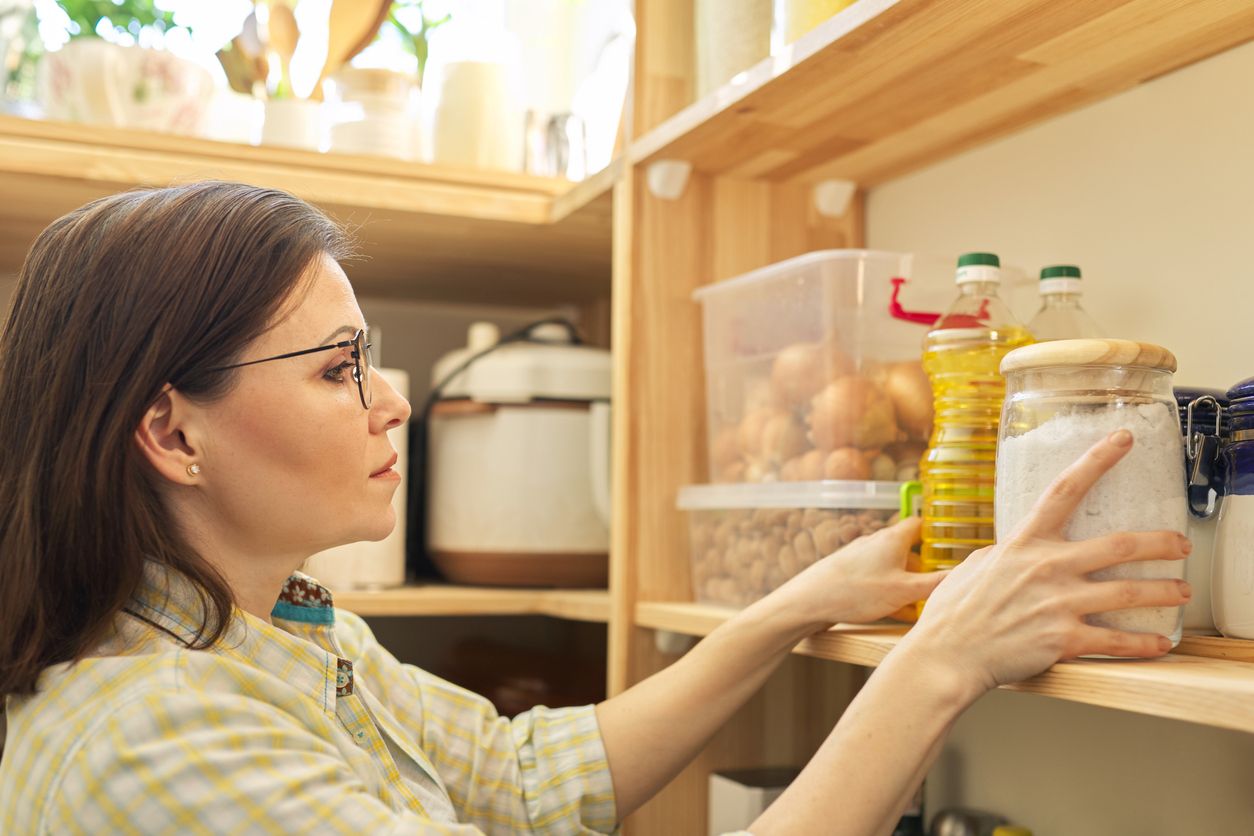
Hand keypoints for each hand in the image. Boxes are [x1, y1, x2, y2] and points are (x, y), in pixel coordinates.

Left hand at [766, 515, 947, 629]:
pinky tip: (894, 611)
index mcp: (892, 539)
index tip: (952, 544)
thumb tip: (963, 574)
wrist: (808, 601)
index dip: (937, 533)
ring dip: (907, 583)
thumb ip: (936, 583)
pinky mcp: (848, 573)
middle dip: (924, 566)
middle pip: (907, 549)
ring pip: (892, 567)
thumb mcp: (904, 591)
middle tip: (939, 582)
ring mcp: (860, 557)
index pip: (920, 525)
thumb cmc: (855, 591)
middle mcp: (875, 543)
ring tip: (919, 604)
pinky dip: (889, 592)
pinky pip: (877, 580)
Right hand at [903, 429, 1191, 695]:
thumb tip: (1022, 546)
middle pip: (1119, 545)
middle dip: (1160, 543)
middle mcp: (1047, 568)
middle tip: (1181, 544)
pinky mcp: (1063, 639)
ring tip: (1182, 591)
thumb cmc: (955, 612)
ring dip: (1164, 591)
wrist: (947, 655)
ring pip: (1129, 593)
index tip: (1123, 439)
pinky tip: (1161, 643)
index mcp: (1024, 543)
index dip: (1097, 460)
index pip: (1065, 490)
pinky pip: (1116, 641)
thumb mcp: (978, 566)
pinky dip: (1145, 643)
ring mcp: (1058, 603)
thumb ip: (1009, 552)